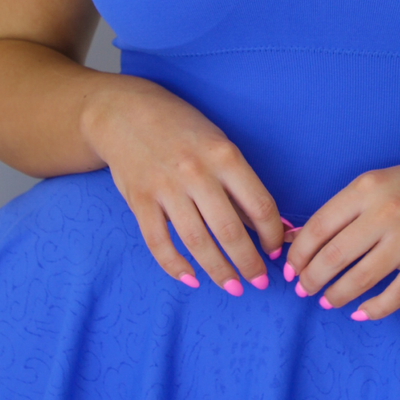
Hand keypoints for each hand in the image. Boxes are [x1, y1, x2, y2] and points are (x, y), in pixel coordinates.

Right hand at [81, 76, 284, 293]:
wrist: (123, 112)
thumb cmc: (180, 128)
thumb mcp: (218, 144)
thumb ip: (238, 185)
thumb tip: (270, 225)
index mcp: (223, 155)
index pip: (259, 205)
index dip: (273, 234)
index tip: (276, 250)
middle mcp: (195, 173)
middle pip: (229, 230)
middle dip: (249, 262)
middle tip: (260, 282)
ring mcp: (165, 188)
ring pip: (196, 241)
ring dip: (218, 271)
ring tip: (233, 287)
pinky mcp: (139, 201)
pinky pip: (158, 242)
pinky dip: (175, 266)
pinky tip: (191, 278)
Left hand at [284, 147, 399, 320]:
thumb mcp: (379, 184)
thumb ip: (343, 211)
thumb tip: (296, 237)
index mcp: (367, 188)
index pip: (318, 227)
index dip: (297, 254)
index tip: (290, 269)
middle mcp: (386, 212)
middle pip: (333, 256)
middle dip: (311, 279)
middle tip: (304, 289)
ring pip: (360, 279)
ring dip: (336, 296)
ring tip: (328, 301)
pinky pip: (395, 295)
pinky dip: (373, 309)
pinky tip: (361, 313)